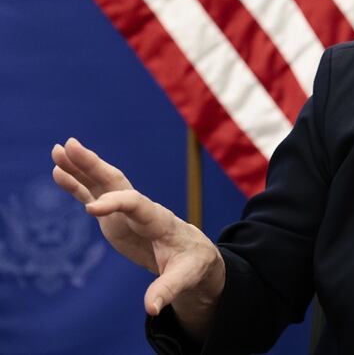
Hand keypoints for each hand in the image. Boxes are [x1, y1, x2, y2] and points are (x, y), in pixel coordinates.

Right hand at [51, 138, 223, 322]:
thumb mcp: (186, 277)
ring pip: (103, 184)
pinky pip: (93, 196)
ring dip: (81, 167)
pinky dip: (76, 183)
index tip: (91, 209)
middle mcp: (142, 209)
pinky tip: (57, 171)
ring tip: (57, 150)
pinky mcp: (115, 217)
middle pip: (118, 182)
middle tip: (71, 146)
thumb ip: (168, 289)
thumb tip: (152, 308)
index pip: (137, 205)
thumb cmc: (193, 263)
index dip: (116, 204)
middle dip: (95, 165)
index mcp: (159, 220)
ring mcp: (127, 211)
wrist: (194, 254)